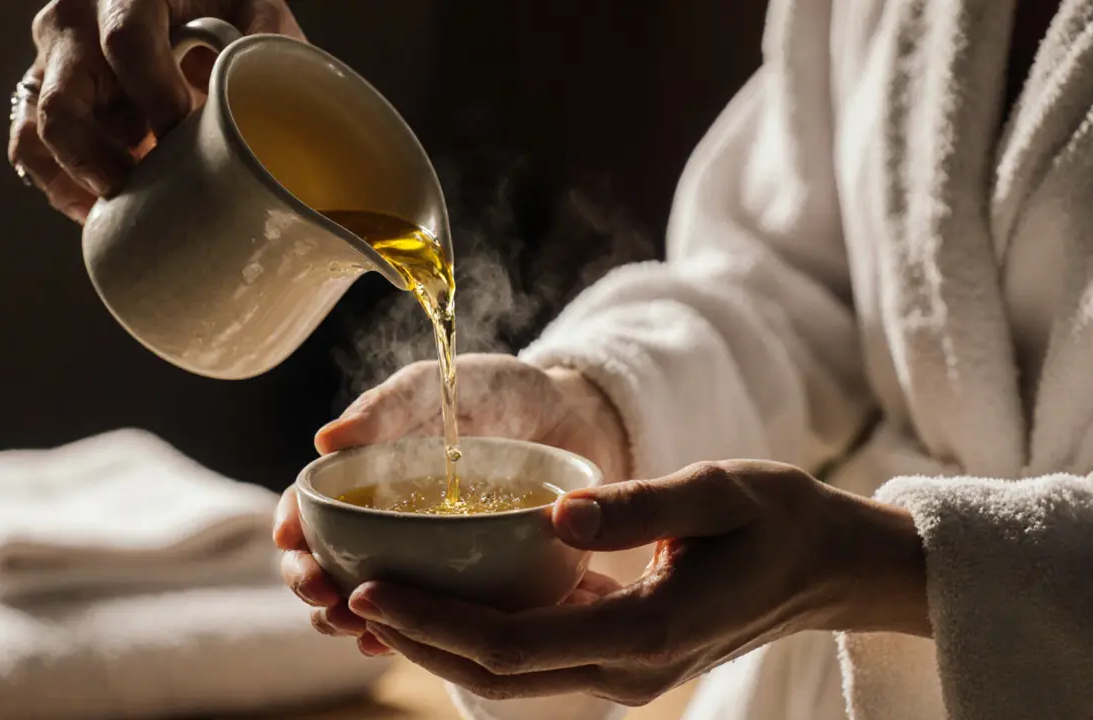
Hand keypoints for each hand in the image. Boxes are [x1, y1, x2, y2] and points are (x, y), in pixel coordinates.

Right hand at [7, 0, 302, 222]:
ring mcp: (51, 62)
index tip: (186, 136)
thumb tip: (269, 92)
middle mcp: (74, 23)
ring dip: (78, 182)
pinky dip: (63, 186)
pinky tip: (101, 209)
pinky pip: (30, 149)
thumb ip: (263, 36)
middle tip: (148, 190)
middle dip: (104, 162)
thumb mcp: (250, 4)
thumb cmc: (217, 2)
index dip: (156, 97)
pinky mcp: (44, 97)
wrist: (180, 3)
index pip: (125, 43)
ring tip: (123, 207)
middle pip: (62, 103)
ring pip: (35, 134)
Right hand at [274, 353, 631, 654]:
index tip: (291, 543)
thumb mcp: (440, 386)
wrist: (572, 415)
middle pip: (327, 561)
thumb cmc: (496, 390)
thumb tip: (325, 441)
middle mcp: (385, 519)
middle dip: (314, 586)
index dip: (291, 528)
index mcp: (366, 473)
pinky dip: (405, 633)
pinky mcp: (464, 580)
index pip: (308, 506)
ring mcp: (421, 553)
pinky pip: (427, 615)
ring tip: (359, 629)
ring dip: (351, 618)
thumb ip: (387, 408)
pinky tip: (392, 644)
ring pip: (369, 597)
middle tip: (327, 598)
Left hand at [341, 461, 929, 705]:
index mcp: (649, 631)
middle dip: (416, 641)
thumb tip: (554, 516)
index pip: (517, 644)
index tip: (371, 591)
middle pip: (497, 674)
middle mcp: (630, 667)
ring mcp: (626, 667)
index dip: (436, 625)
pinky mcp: (623, 650)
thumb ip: (639, 506)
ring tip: (373, 601)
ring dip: (440, 642)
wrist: (828, 565)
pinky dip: (481, 632)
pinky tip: (443, 596)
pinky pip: (537, 653)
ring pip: (511, 673)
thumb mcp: (720, 492)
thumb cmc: (779, 518)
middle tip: (346, 598)